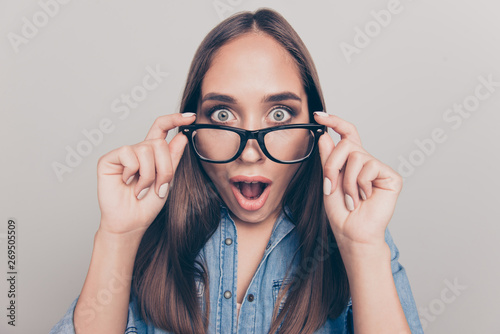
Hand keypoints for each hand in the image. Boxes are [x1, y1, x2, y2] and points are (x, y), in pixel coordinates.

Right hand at [96, 113, 195, 234]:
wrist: (131, 223)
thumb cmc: (147, 205)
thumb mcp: (167, 180)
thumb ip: (173, 158)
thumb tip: (182, 136)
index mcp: (153, 154)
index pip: (162, 129)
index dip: (175, 119)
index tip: (191, 117)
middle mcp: (138, 150)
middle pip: (159, 143)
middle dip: (164, 168)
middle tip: (159, 187)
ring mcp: (123, 154)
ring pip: (146, 149)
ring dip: (149, 175)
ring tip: (142, 189)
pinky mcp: (109, 159)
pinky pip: (129, 154)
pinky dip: (132, 173)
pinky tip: (127, 183)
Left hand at [313, 112, 402, 247]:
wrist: (352, 232)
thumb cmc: (341, 212)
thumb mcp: (329, 182)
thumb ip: (328, 159)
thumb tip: (325, 135)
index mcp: (351, 161)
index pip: (346, 134)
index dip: (334, 121)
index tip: (319, 115)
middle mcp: (366, 161)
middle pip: (346, 144)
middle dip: (332, 165)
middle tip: (331, 186)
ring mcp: (379, 168)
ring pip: (356, 157)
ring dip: (346, 181)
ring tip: (351, 198)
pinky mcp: (391, 176)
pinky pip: (369, 168)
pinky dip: (360, 185)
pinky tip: (365, 197)